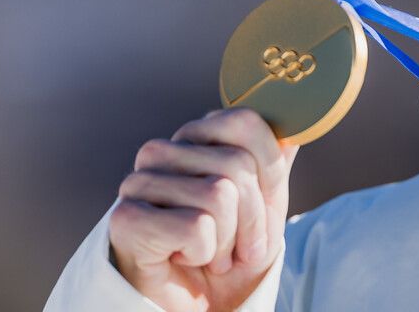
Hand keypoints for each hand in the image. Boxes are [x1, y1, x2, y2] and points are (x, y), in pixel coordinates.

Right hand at [109, 108, 297, 311]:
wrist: (196, 307)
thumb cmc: (228, 252)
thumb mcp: (264, 207)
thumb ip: (274, 165)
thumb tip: (291, 132)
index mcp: (193, 139)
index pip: (246, 123)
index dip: (270, 172)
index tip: (265, 209)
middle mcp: (161, 152)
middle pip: (237, 164)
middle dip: (252, 217)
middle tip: (239, 246)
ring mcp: (138, 183)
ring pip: (218, 194)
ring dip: (227, 241)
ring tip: (211, 254)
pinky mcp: (127, 218)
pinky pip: (196, 226)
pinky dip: (203, 253)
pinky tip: (185, 259)